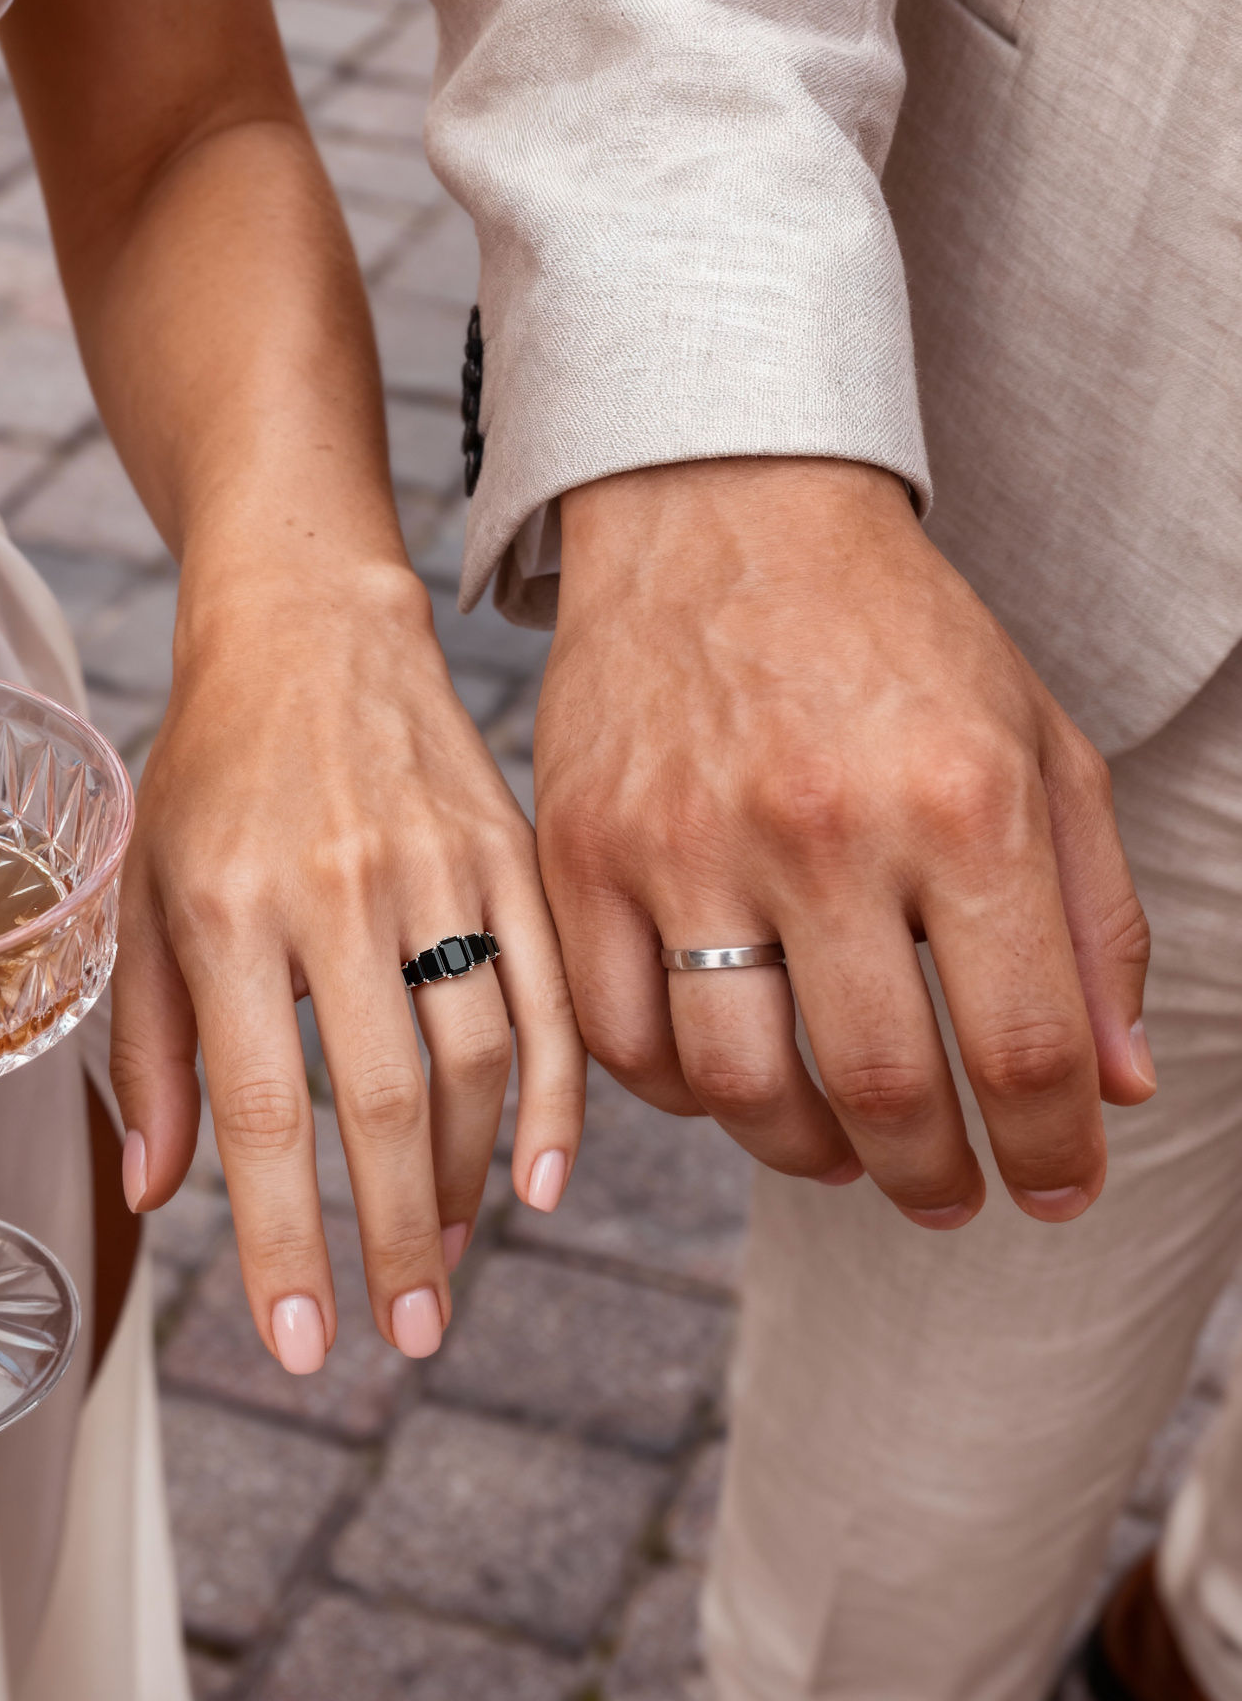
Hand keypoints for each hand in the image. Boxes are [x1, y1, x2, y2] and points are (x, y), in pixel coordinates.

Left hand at [113, 554, 585, 1368]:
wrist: (312, 623)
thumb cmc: (210, 771)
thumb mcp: (144, 894)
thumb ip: (150, 1049)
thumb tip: (158, 1196)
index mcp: (229, 906)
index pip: (266, 1111)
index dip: (285, 1243)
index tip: (305, 1345)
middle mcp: (338, 889)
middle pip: (387, 1104)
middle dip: (398, 1240)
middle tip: (408, 1336)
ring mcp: (440, 868)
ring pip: (478, 1060)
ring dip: (468, 1182)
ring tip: (447, 1257)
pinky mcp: (513, 851)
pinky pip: (550, 995)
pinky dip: (560, 1099)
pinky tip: (543, 1180)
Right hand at [537, 457, 1153, 1228]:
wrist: (722, 506)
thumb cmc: (896, 631)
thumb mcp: (1038, 744)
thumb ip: (1095, 919)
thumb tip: (1117, 1089)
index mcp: (965, 800)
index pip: (1025, 1049)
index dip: (1052, 1154)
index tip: (1057, 1189)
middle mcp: (822, 827)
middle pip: (884, 1091)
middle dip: (934, 1180)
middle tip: (948, 1194)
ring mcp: (686, 841)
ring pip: (739, 1088)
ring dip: (807, 1156)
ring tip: (841, 1152)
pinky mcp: (584, 848)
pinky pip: (622, 1038)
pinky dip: (683, 1093)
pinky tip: (729, 1075)